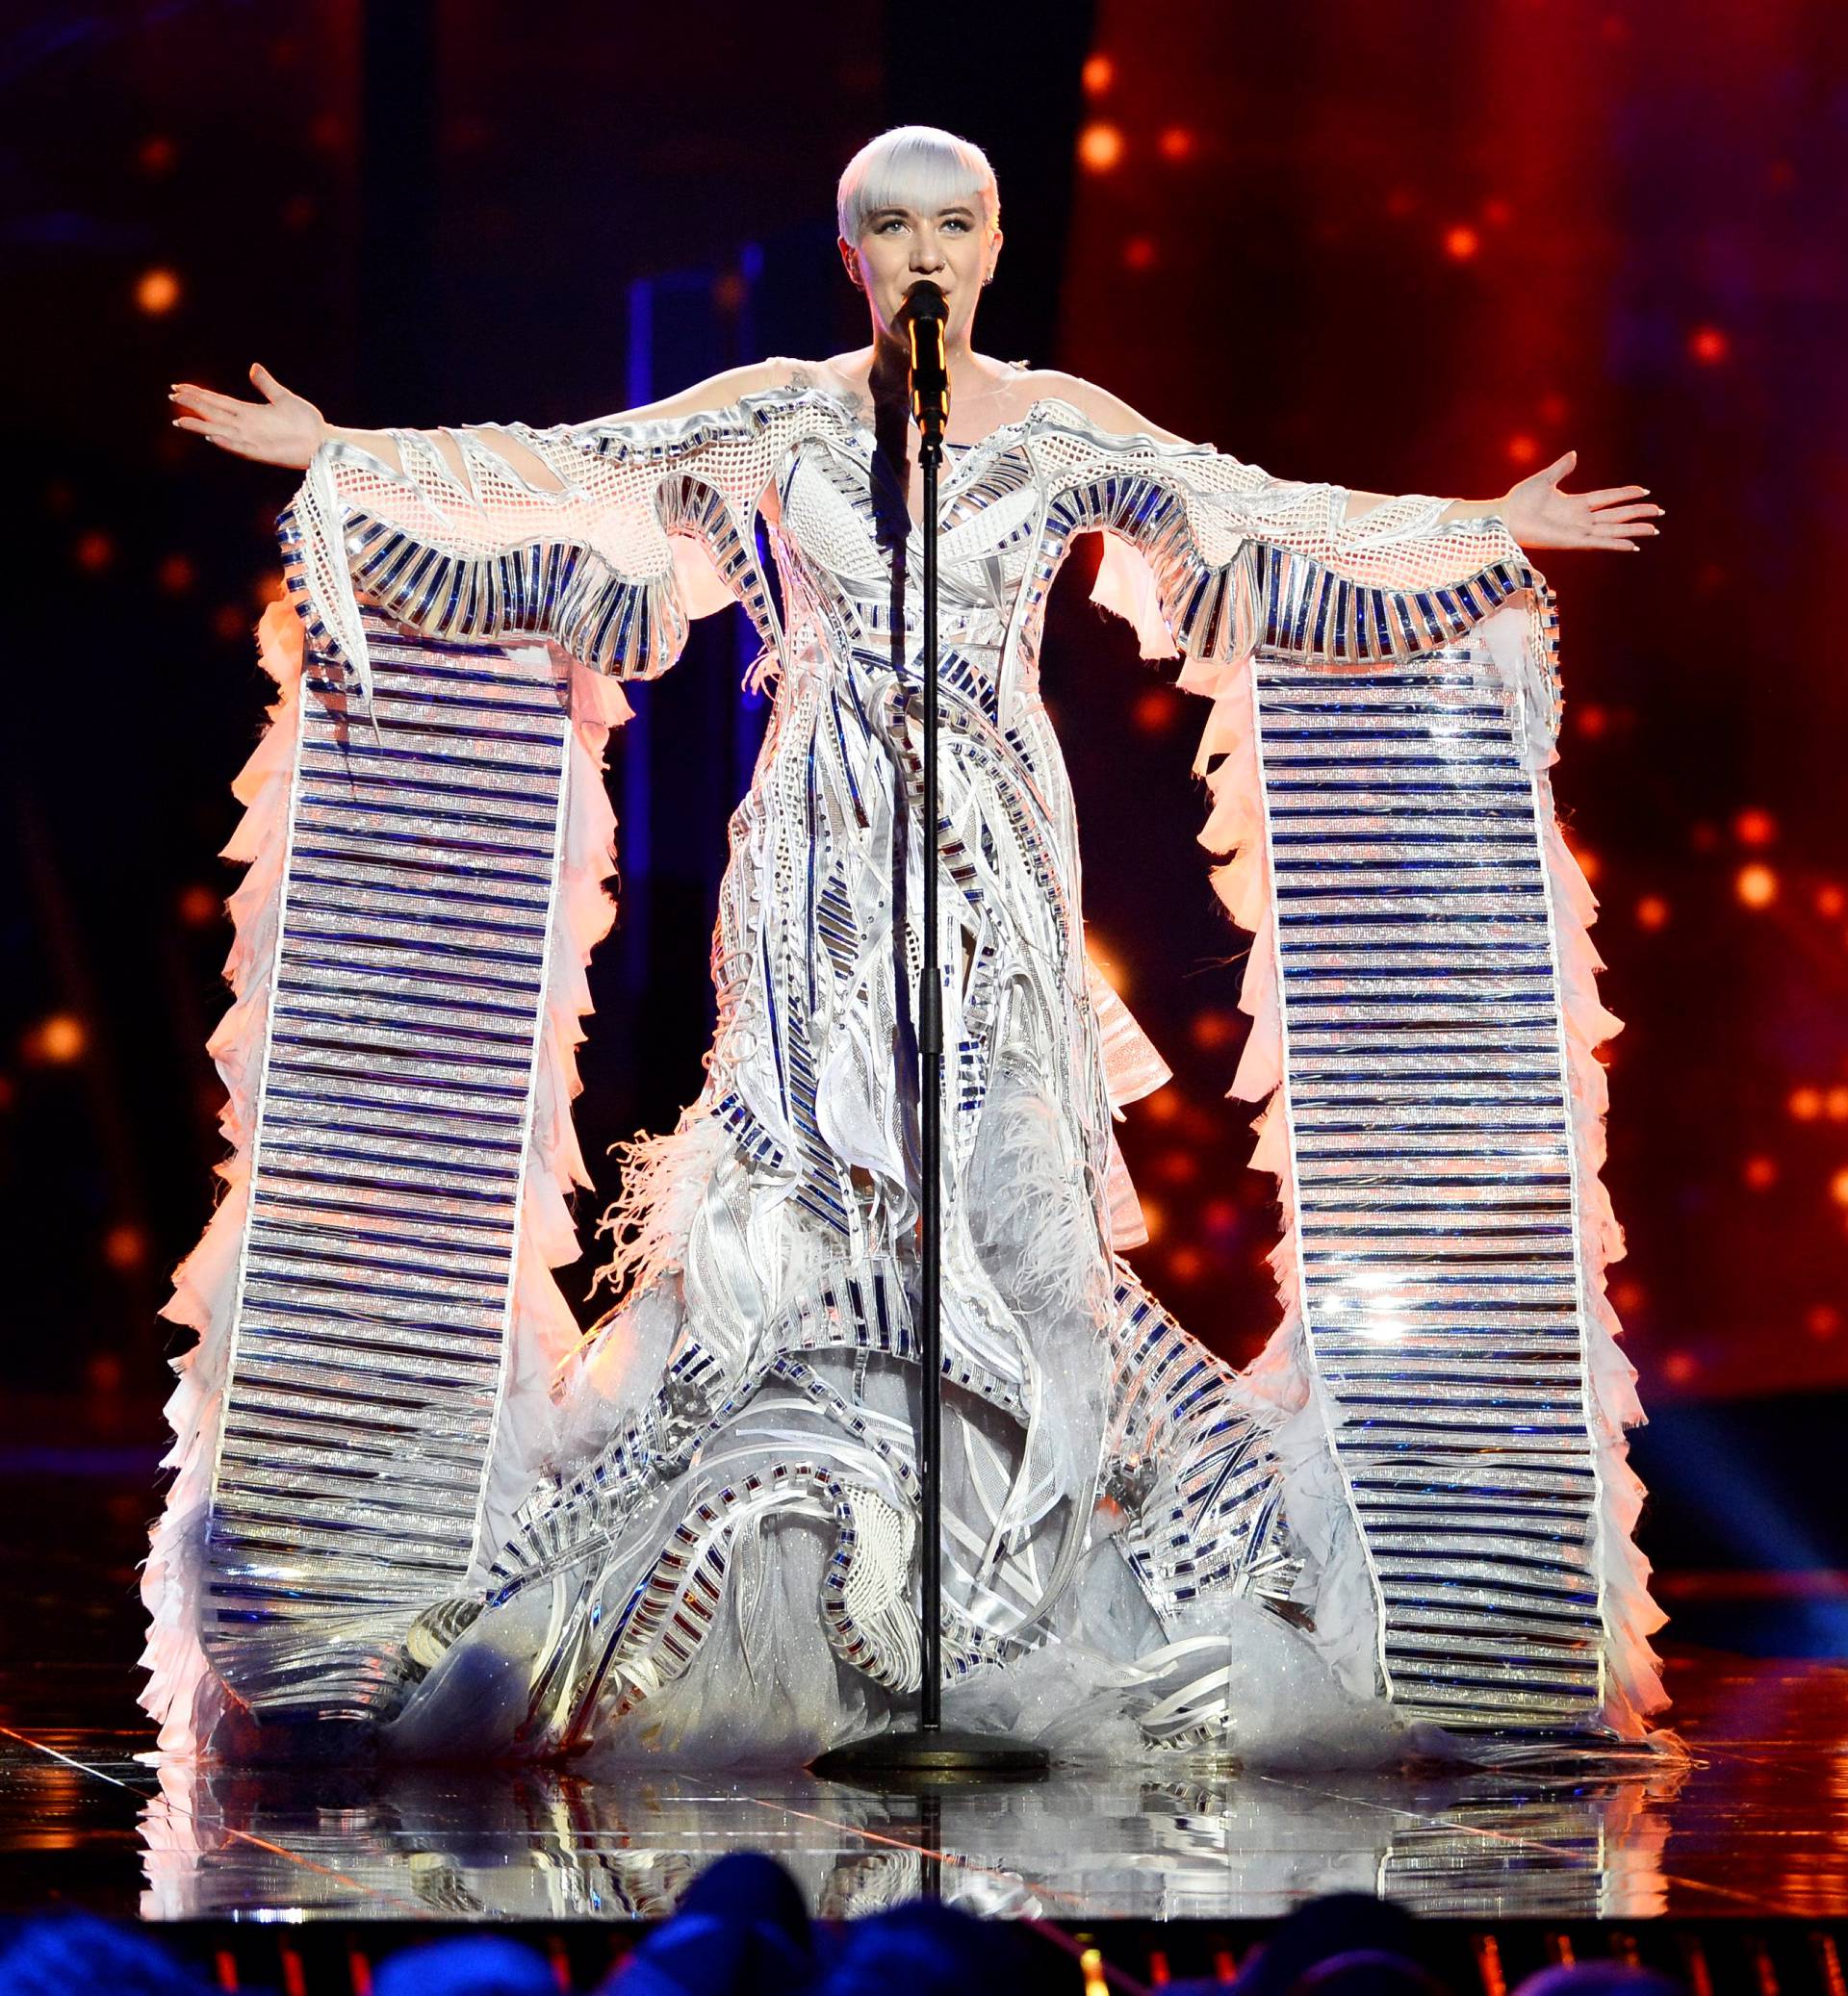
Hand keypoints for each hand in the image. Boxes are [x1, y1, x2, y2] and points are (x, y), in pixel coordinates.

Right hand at [168, 363, 327, 469]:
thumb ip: (266, 384)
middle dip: (192, 405)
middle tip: (172, 397)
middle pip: (212, 413)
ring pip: (219, 430)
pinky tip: (212, 436)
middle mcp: (246, 425)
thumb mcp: (283, 397)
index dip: (198, 395)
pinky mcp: (261, 452)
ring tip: (180, 420)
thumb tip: (253, 367)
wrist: (323, 440)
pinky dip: (226, 442)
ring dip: (201, 426)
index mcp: (248, 412)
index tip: (179, 387)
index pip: (217, 401)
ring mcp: (252, 439)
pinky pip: (239, 447)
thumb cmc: (305, 421)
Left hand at [1499, 450, 1661, 551]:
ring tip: (1654, 529)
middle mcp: (1581, 519)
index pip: (1608, 498)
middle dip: (1638, 514)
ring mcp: (1578, 531)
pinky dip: (1616, 544)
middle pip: (1617, 516)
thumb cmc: (1520, 500)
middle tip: (1660, 512)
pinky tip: (1632, 545)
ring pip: (1613, 530)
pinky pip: (1599, 543)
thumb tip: (1574, 454)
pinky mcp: (1572, 541)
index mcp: (1576, 504)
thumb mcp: (1544, 479)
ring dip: (1634, 530)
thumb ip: (1561, 468)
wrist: (1506, 516)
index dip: (1626, 495)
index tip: (1645, 491)